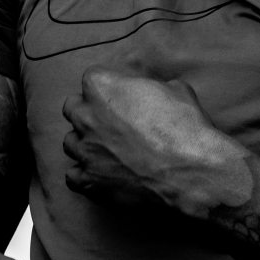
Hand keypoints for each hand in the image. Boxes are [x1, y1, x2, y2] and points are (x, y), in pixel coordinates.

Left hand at [61, 67, 250, 217]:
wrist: (189, 172)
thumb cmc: (184, 127)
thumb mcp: (175, 90)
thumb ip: (152, 88)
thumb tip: (154, 92)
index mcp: (103, 88)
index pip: (92, 77)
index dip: (108, 85)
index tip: (119, 94)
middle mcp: (86, 117)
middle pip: (72, 108)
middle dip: (88, 111)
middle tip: (110, 120)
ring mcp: (85, 151)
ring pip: (70, 142)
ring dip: (85, 142)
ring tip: (106, 149)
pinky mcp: (89, 182)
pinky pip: (72, 176)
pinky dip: (84, 173)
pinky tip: (100, 173)